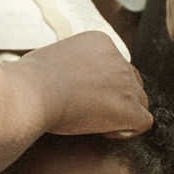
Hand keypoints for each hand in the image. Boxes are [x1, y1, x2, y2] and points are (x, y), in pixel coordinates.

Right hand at [31, 31, 150, 138]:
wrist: (32, 92)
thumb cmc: (30, 78)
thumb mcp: (50, 56)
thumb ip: (66, 63)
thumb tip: (57, 74)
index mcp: (101, 42)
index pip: (114, 65)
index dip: (102, 84)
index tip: (82, 94)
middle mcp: (118, 59)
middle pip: (131, 82)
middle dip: (116, 98)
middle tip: (91, 110)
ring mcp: (126, 83)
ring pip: (140, 101)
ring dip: (123, 113)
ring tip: (97, 122)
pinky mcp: (129, 109)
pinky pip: (144, 122)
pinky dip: (128, 130)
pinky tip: (106, 131)